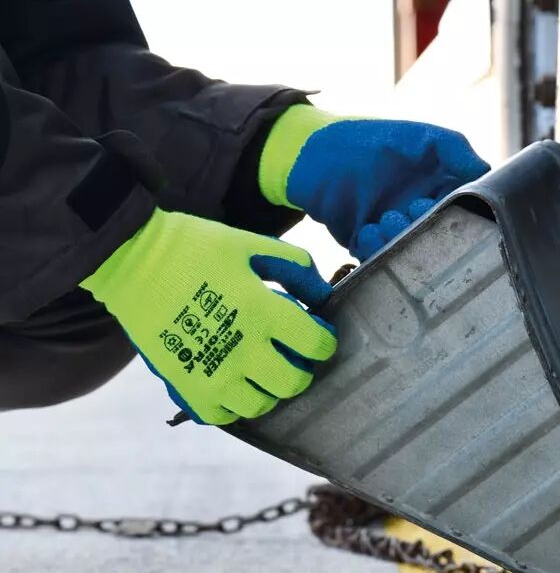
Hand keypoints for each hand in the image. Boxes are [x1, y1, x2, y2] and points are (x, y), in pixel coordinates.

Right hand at [80, 209, 336, 424]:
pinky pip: (224, 415)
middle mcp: (243, 349)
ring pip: (261, 404)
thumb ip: (296, 268)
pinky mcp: (186, 386)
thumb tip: (325, 295)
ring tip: (261, 367)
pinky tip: (233, 380)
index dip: (324, 341)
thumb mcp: (253, 246)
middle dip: (302, 369)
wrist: (132, 261)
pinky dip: (234, 403)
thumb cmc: (197, 248)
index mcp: (263, 311)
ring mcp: (213, 374)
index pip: (316, 345)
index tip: (318, 335)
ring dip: (269, 388)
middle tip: (293, 355)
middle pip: (294, 382)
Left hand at [258, 105, 489, 260]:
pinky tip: (367, 229)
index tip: (442, 204)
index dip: (458, 213)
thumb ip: (456, 150)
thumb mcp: (421, 137)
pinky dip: (376, 248)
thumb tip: (487, 171)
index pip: (465, 212)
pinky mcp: (368, 245)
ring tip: (385, 218)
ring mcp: (395, 232)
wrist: (315, 153)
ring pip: (411, 252)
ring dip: (400, 239)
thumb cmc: (372, 140)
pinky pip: (379, 259)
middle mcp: (420, 215)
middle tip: (412, 209)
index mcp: (440, 191)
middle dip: (428, 229)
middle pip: (440, 239)